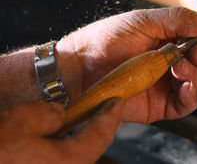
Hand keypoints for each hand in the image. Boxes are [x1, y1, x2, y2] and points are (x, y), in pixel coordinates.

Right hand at [0, 99, 122, 163]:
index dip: (110, 115)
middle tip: (102, 110)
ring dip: (79, 140)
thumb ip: (47, 114)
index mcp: (70, 163)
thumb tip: (58, 114)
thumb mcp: (18, 122)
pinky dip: (61, 151)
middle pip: (90, 149)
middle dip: (98, 129)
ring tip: (78, 121)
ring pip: (74, 158)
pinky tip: (51, 140)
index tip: (116, 101)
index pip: (100, 134)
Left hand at [56, 7, 196, 122]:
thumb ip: (177, 19)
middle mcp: (169, 61)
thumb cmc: (105, 40)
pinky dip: (191, 94)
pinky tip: (184, 84)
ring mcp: (165, 83)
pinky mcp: (160, 104)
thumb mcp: (142, 20)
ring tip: (179, 66)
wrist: (78, 68)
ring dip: (196, 74)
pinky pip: (186, 103)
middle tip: (195, 49)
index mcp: (167, 38)